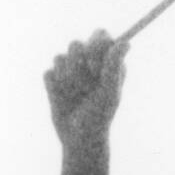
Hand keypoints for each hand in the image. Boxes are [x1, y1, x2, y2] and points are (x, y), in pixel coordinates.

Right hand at [44, 30, 129, 148]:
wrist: (79, 139)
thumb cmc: (99, 117)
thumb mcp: (109, 93)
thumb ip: (114, 66)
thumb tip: (126, 43)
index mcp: (106, 61)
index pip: (99, 35)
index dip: (95, 47)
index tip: (95, 67)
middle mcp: (88, 62)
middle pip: (75, 43)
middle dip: (78, 67)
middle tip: (86, 88)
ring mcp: (69, 70)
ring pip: (59, 57)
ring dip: (67, 79)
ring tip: (75, 96)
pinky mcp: (53, 80)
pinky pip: (48, 73)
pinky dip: (54, 87)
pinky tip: (62, 99)